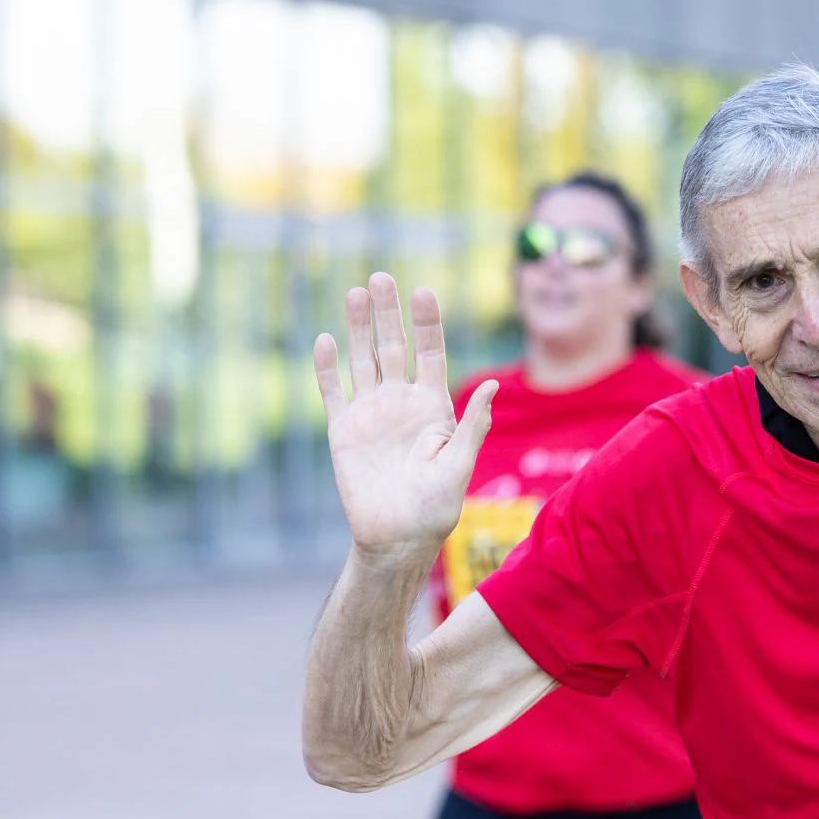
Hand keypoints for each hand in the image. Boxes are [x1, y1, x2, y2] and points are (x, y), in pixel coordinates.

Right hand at [313, 273, 496, 561]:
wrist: (395, 540)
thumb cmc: (434, 510)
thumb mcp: (459, 466)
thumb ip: (472, 425)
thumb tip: (493, 386)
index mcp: (433, 408)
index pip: (430, 354)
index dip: (427, 323)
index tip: (424, 291)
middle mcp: (401, 404)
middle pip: (394, 347)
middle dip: (388, 313)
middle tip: (381, 278)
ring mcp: (370, 415)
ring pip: (363, 360)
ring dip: (358, 328)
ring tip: (355, 293)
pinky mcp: (343, 431)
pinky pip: (333, 392)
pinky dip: (328, 368)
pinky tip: (325, 340)